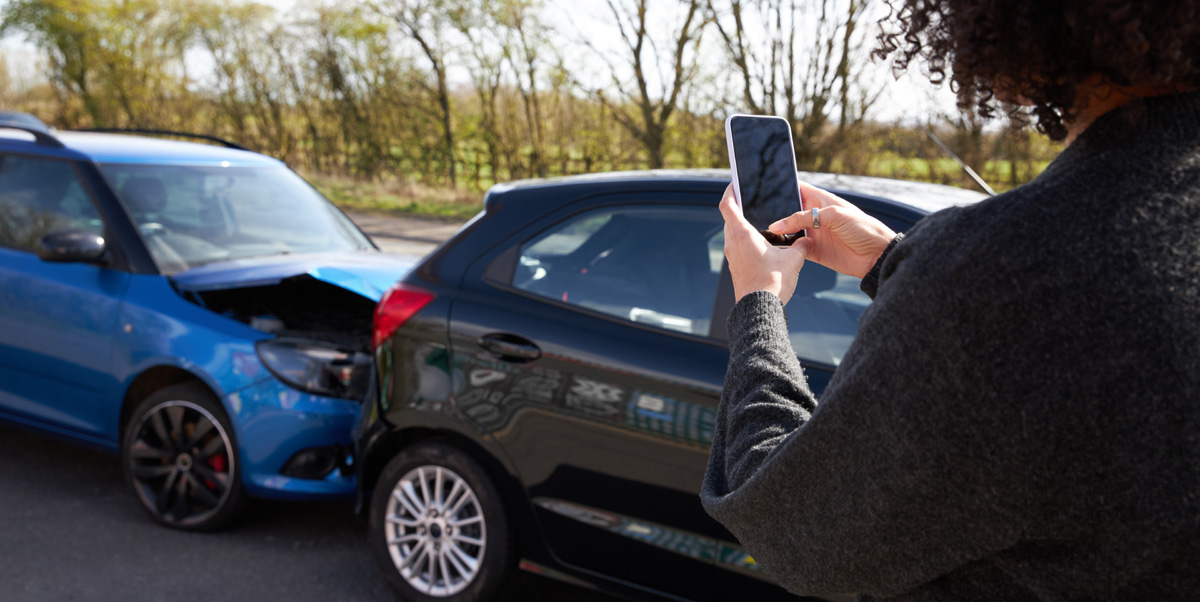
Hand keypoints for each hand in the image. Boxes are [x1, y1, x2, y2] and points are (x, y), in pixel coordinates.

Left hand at [719, 184, 808, 303]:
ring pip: (733, 234)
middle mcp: (732, 243)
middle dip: (739, 208)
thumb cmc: (773, 283)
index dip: (729, 191)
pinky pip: (737, 247)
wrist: (759, 309)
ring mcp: (731, 257)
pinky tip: (762, 244)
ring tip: (760, 221)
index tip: (735, 183)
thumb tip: (808, 239)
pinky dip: (745, 241)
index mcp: (742, 234)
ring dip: (742, 226)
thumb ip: (801, 245)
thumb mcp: (793, 260)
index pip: (728, 204)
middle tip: (752, 200)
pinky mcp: (735, 268)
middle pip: (729, 218)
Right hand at [769, 181, 895, 278]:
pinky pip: (794, 248)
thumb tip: (778, 225)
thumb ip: (805, 217)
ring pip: (788, 230)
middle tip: (757, 212)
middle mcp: (814, 216)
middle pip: (788, 211)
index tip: (765, 187)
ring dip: (778, 231)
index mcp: (821, 200)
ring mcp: (813, 234)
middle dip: (775, 211)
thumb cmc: (863, 228)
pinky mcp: (813, 251)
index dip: (783, 187)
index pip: (798, 189)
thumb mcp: (834, 215)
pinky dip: (785, 248)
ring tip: (762, 230)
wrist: (876, 255)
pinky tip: (774, 246)